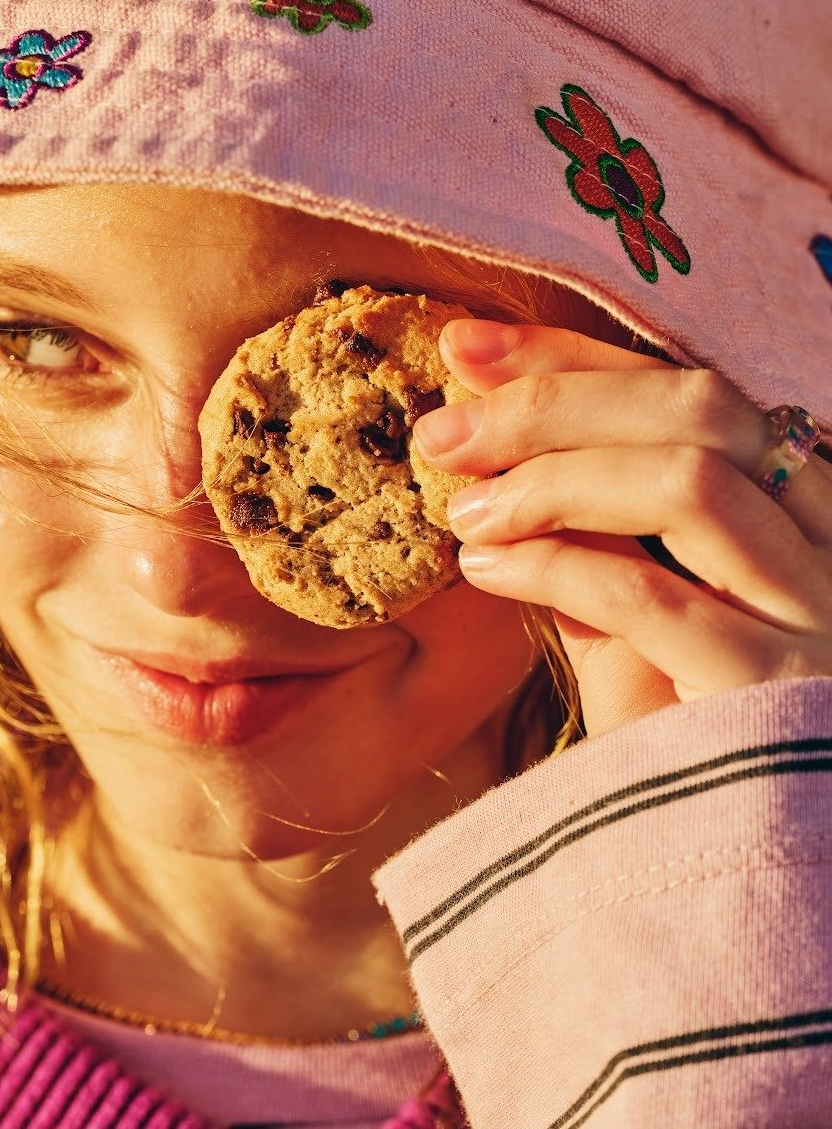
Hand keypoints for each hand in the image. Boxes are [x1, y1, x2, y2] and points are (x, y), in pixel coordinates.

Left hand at [412, 318, 831, 737]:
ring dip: (551, 478)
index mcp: (799, 510)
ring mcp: (819, 616)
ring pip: (688, 483)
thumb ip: (598, 544)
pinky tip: (486, 568)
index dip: (573, 356)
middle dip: (551, 401)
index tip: (467, 348)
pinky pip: (653, 597)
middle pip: (698, 410)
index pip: (691, 392)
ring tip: (464, 512)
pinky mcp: (777, 695)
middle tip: (442, 428)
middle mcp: (831, 544)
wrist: (751, 885)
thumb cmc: (693, 745)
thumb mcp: (644, 630)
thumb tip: (498, 457)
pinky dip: (554, 565)